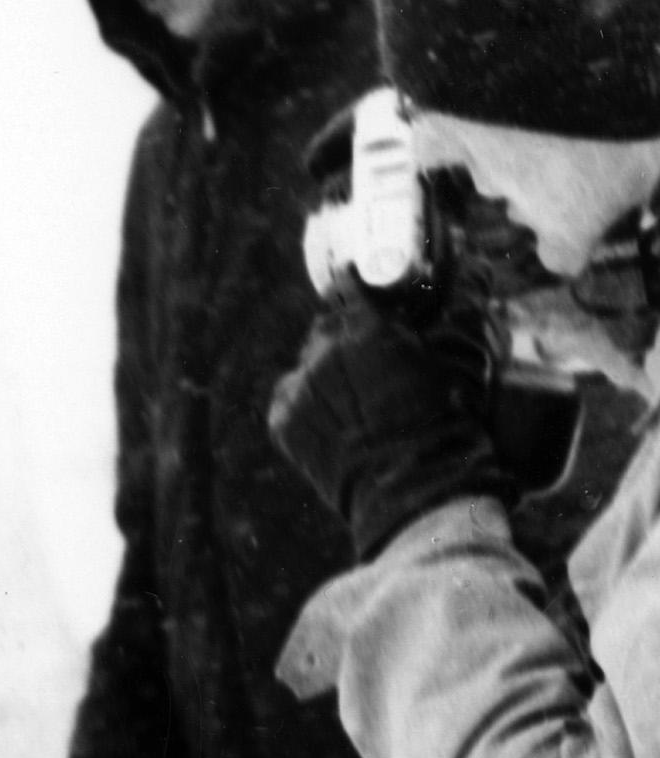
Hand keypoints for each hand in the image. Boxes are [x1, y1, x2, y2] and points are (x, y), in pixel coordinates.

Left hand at [269, 285, 500, 560]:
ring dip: (328, 363)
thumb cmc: (450, 419)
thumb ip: (467, 303)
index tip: (373, 286)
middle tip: (374, 342)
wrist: (415, 491)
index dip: (361, 283)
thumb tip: (475, 266)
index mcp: (363, 330)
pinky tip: (338, 408)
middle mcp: (321, 356)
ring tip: (359, 382)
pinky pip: (292, 395)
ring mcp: (297, 391)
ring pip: (308, 360)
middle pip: (327, 323)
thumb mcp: (467, 355)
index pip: (349, 285)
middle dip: (348, 326)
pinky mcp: (283, 423)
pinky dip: (311, 395)